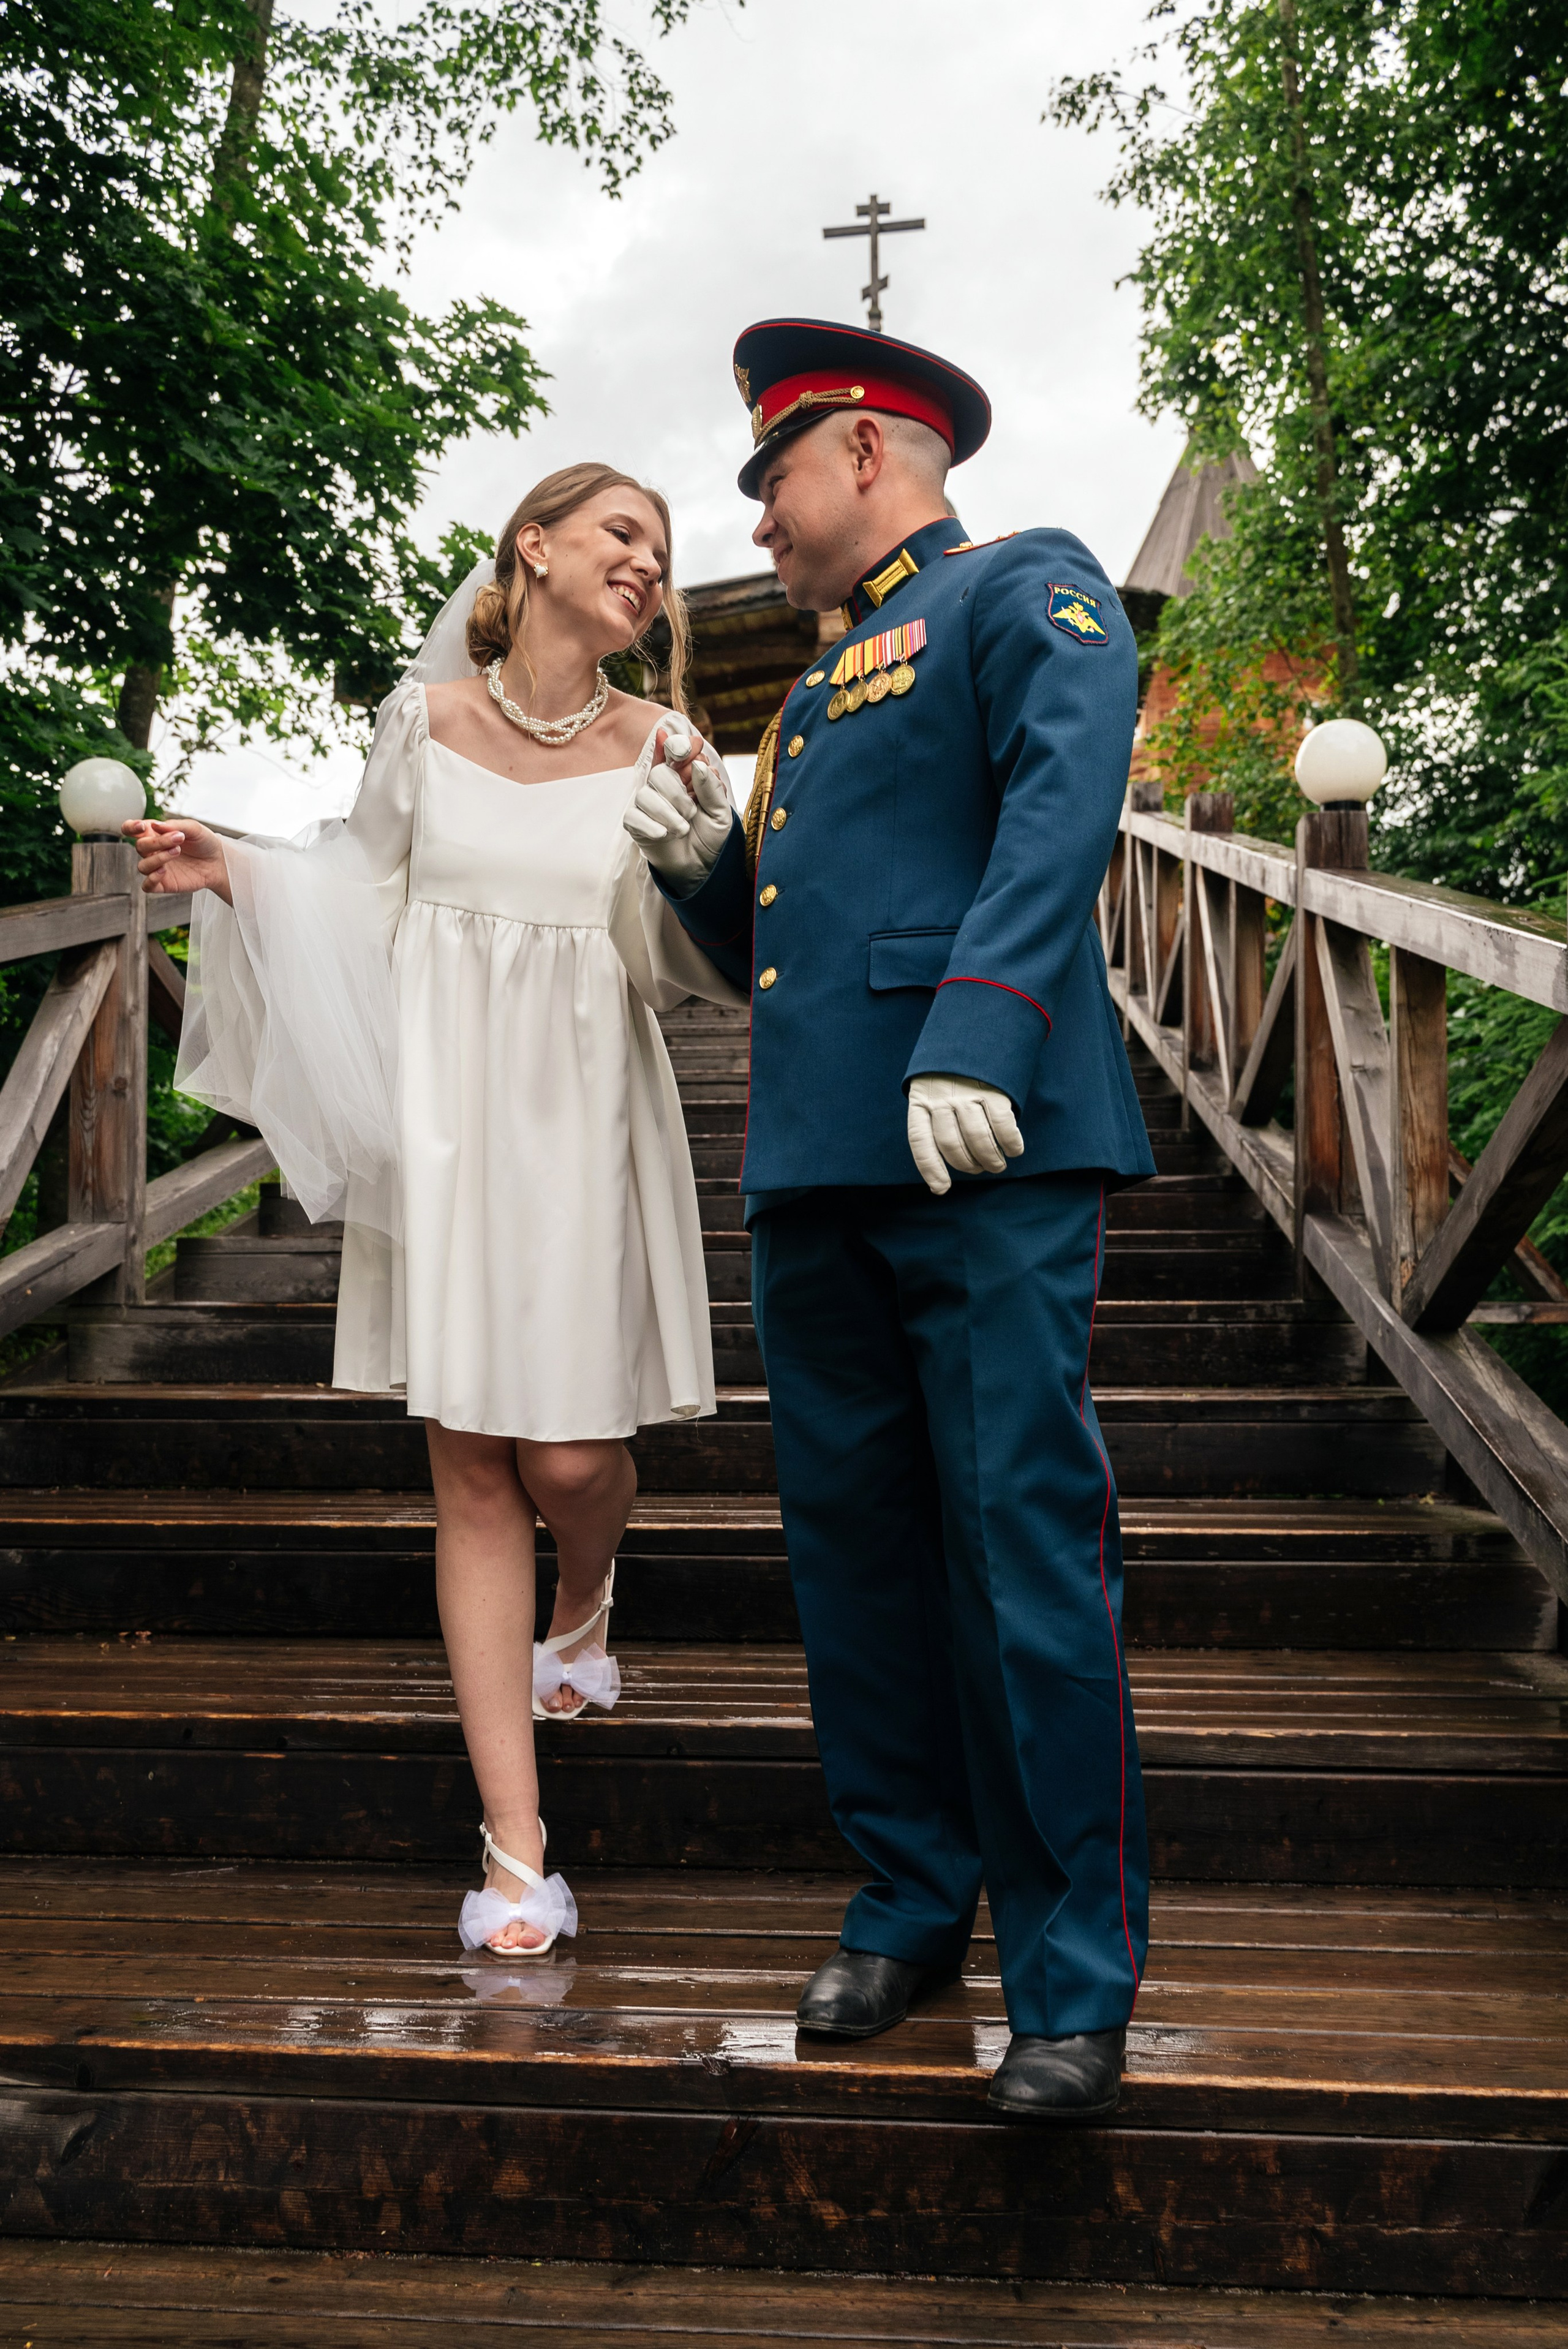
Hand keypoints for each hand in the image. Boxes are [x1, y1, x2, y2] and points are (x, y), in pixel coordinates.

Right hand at [123, 817, 231, 904]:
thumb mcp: (193, 828)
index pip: (131, 829)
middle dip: (157, 842)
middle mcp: (153, 851)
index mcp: (155, 834)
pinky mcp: (163, 884)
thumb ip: (174, 825)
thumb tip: (154, 825)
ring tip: (177, 851)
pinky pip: (147, 886)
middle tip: (179, 839)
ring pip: (143, 866)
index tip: (143, 826)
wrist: (219, 862)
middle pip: (140, 846)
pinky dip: (151, 879)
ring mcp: (157, 868)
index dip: (130, 827)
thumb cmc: (204, 843)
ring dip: (158, 858)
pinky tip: (164, 871)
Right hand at [624, 723, 732, 895]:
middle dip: (677, 793)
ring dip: (668, 813)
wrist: (701, 868)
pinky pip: (634, 816)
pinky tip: (664, 834)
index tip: (694, 747)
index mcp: (684, 779)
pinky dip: (651, 825)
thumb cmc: (711, 838)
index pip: (675, 753)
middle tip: (692, 812)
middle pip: (659, 773)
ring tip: (683, 829)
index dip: (681, 747)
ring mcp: (646, 804)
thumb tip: (697, 764)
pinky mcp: (635, 824)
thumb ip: (711, 788)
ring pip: (645, 794)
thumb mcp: (720, 813)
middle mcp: (662, 787)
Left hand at [907, 1072, 1024, 1196]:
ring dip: (991, 1159)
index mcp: (921, 1098)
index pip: (920, 1141)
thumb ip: (935, 1114)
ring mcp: (967, 1093)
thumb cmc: (953, 1065)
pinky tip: (1014, 1149)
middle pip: (952, 1144)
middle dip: (969, 1165)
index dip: (931, 1168)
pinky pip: (1002, 1125)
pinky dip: (1011, 1142)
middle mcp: (941, 1097)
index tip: (942, 1188)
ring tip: (998, 1164)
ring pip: (978, 1139)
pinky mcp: (993, 1088)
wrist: (977, 1023)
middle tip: (982, 1169)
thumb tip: (947, 1156)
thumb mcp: (932, 1085)